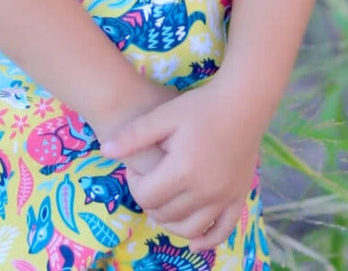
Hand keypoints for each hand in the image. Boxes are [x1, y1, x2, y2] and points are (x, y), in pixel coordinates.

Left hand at [99, 73, 261, 247]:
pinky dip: (206, 241)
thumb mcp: (164, 115)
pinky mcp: (238, 198)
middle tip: (149, 178)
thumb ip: (134, 135)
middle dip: (150, 200)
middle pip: (164, 213)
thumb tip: (104, 151)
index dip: (134, 183)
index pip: (146, 196)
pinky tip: (194, 243)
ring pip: (189, 227)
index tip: (136, 166)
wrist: (242, 103)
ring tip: (163, 202)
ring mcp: (223, 197)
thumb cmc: (201, 106)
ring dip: (170, 222)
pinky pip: (222, 230)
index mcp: (182, 170)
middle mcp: (204, 190)